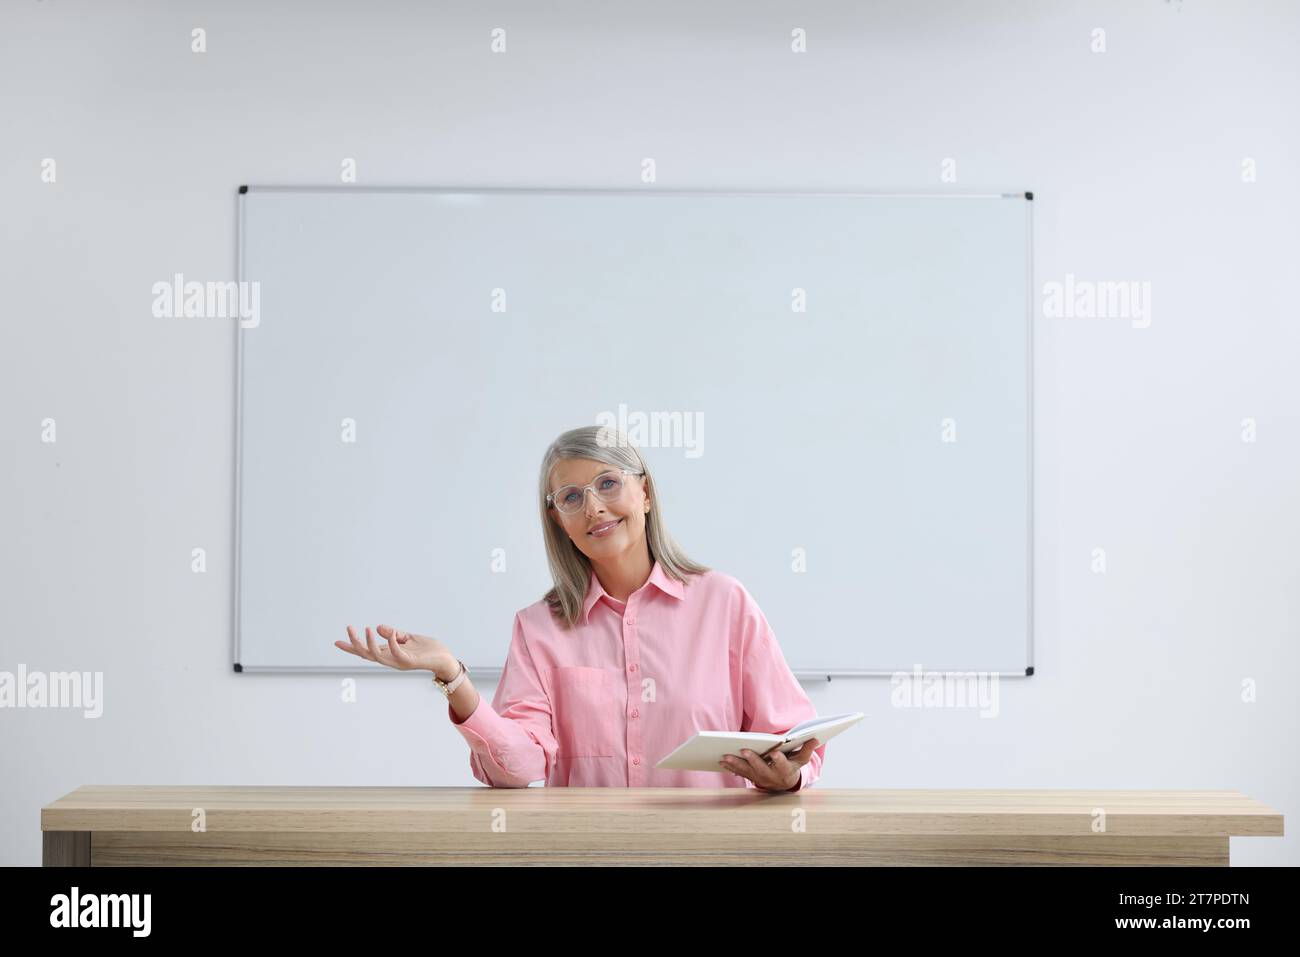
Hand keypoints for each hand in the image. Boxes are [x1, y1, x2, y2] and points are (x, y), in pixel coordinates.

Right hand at [334, 624, 454, 675]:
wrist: (444, 658)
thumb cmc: (427, 649)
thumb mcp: (408, 637)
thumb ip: (394, 634)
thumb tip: (379, 627)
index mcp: (389, 654)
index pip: (366, 651)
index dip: (351, 647)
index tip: (336, 642)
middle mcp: (391, 660)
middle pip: (366, 655)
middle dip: (355, 643)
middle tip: (348, 628)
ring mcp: (399, 662)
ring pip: (377, 656)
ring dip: (370, 643)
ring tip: (366, 628)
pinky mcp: (409, 661)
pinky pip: (397, 652)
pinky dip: (392, 642)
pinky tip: (391, 632)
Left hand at [720, 738, 819, 791]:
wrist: (784, 784)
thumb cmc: (792, 767)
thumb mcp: (801, 760)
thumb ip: (807, 749)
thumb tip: (815, 738)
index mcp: (785, 771)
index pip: (783, 765)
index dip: (779, 759)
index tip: (775, 752)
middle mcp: (772, 777)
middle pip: (761, 769)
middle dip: (752, 760)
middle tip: (744, 750)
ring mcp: (760, 779)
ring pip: (747, 772)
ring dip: (736, 764)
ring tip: (725, 756)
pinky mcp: (752, 778)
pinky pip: (740, 773)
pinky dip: (731, 767)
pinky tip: (722, 761)